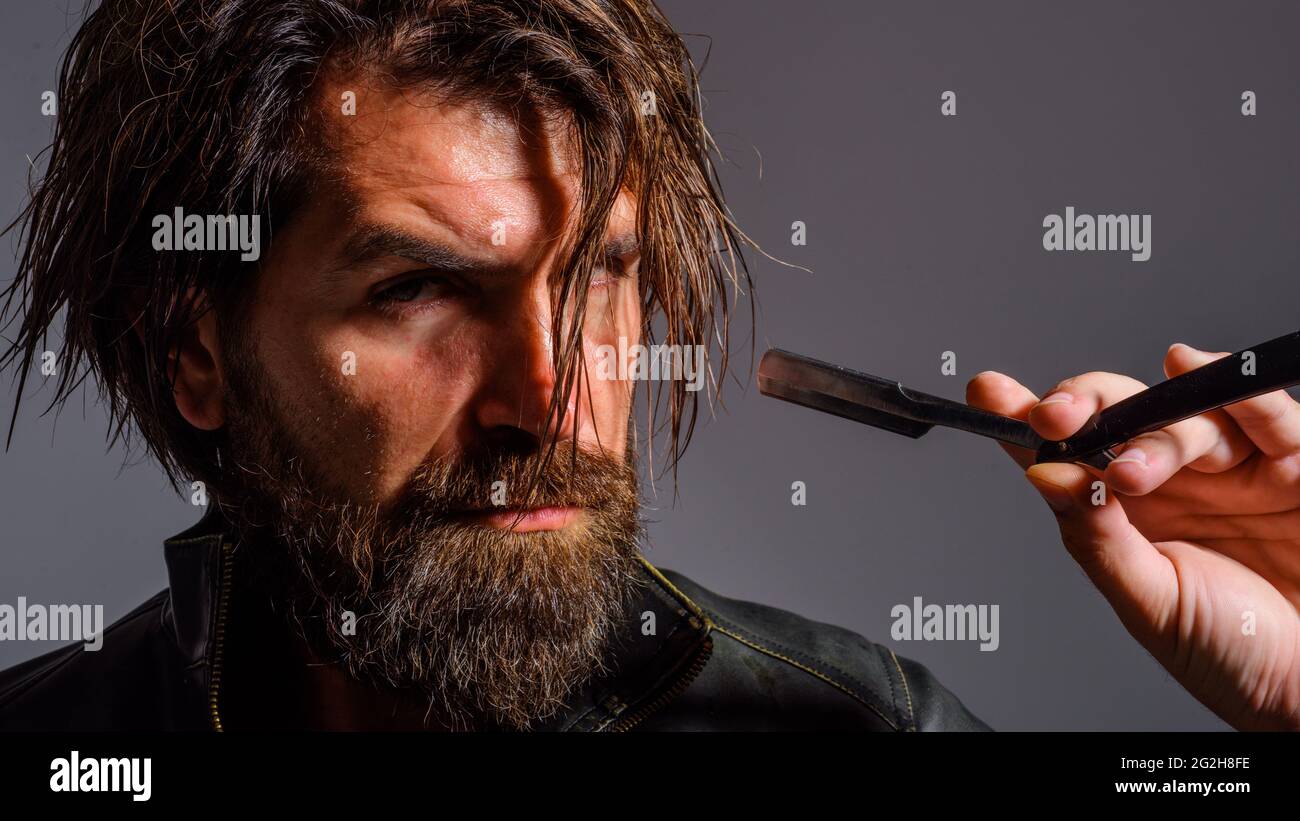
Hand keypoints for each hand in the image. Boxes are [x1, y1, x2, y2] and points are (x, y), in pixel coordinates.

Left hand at [968, 343, 1299, 730]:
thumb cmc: (1230, 655)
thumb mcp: (1149, 601)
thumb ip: (1097, 537)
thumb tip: (1045, 476)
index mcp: (1125, 512)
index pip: (1066, 451)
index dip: (1026, 418)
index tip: (990, 394)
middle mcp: (1175, 481)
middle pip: (1121, 413)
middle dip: (1083, 404)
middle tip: (1054, 418)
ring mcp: (1233, 471)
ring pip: (1184, 415)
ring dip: (1153, 432)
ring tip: (1130, 471)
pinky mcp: (1293, 468)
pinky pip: (1269, 419)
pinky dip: (1235, 393)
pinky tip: (1189, 370)